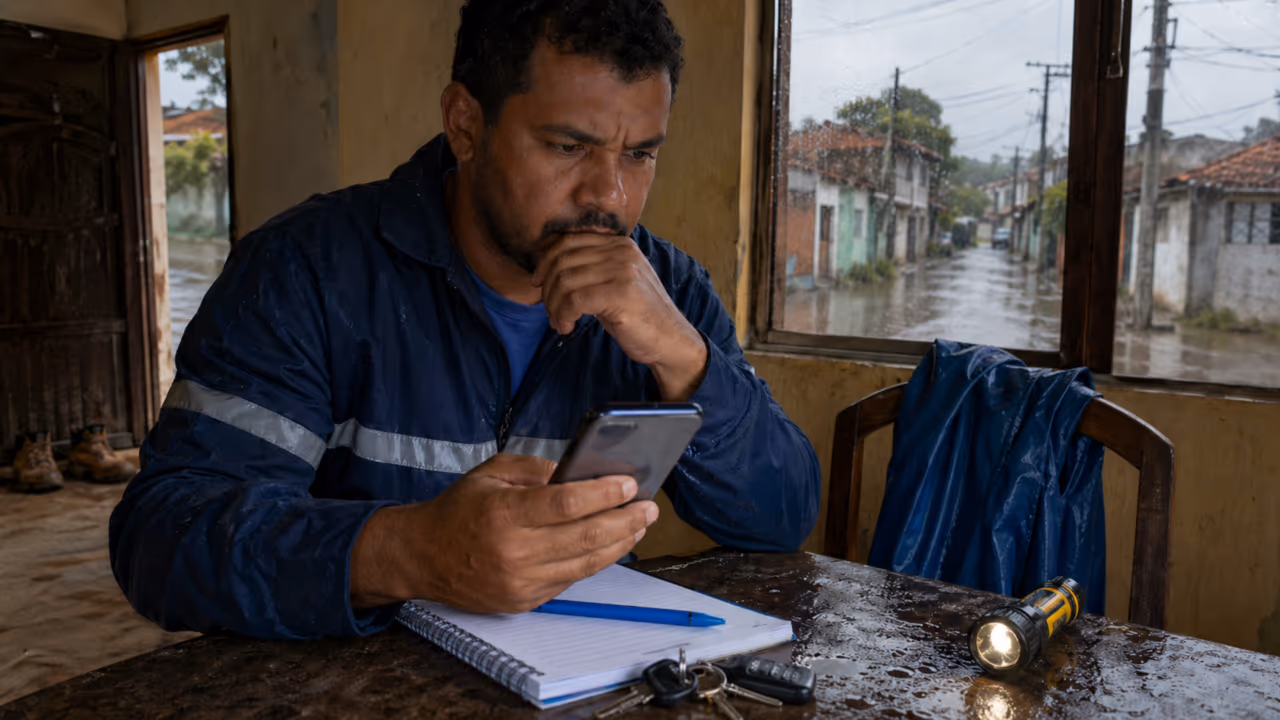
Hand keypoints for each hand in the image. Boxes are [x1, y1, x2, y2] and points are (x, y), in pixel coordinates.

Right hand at [350, 453, 659, 612]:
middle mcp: (513, 551)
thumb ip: (537, 469)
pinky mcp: (524, 601)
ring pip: (586, 564)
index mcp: (504, 513)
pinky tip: (610, 544)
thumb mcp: (492, 472)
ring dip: (620, 543)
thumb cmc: (459, 510)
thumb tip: (582, 472)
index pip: (567, 504)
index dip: (604, 494)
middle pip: (586, 537)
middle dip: (625, 519)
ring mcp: (520, 582)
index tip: (629, 483)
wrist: (423, 557)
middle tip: (649, 506)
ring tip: (639, 524)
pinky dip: (594, 561)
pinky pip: (570, 579)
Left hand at [532, 234, 708, 399]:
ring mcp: (623, 271)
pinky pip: (574, 300)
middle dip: (548, 288)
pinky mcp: (621, 293)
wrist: (670, 340)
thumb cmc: (638, 315)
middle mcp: (621, 251)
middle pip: (562, 260)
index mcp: (618, 244)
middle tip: (550, 311)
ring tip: (559, 322)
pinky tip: (567, 327)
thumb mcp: (612, 283)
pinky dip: (563, 315)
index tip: (538, 284)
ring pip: (565, 281)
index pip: (567, 241)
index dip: (545, 262)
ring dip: (554, 306)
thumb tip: (545, 271)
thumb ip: (588, 270)